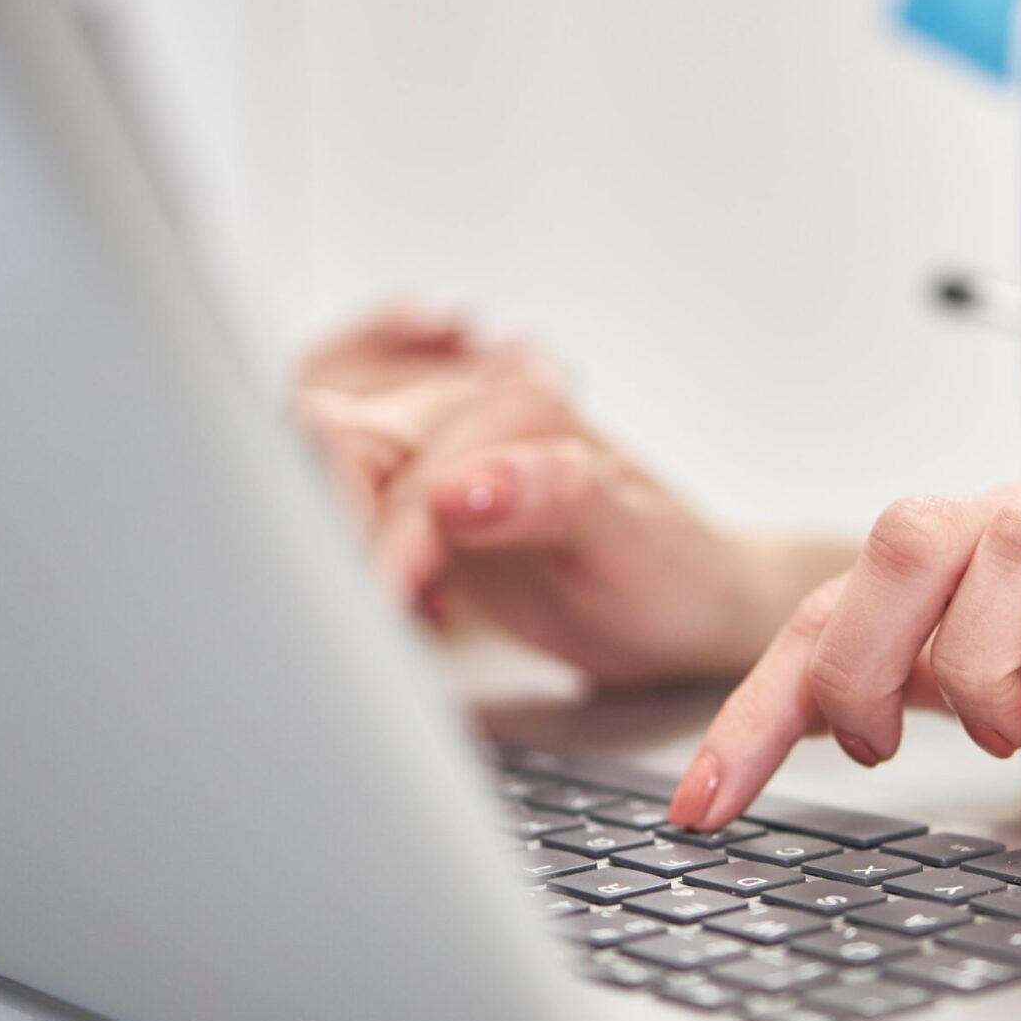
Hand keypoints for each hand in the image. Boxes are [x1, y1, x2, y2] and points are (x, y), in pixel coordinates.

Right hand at [294, 304, 802, 685]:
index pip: (381, 451)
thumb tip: (456, 490)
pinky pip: (342, 511)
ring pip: (324, 470)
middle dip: (323, 530)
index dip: (358, 531)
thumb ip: (552, 501)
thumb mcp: (629, 547)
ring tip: (396, 613)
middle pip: (328, 442)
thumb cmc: (675, 576)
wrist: (696, 607)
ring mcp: (437, 454)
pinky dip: (345, 562)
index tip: (369, 599)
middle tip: (365, 615)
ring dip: (328, 544)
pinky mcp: (420, 503)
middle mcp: (467, 413)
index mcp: (514, 405)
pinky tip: (413, 611)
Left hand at [668, 489, 1020, 828]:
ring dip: (979, 664)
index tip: (702, 806)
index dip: (758, 704)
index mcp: (980, 557)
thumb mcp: (1018, 690)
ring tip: (1003, 745)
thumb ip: (919, 684)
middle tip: (881, 747)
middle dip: (862, 653)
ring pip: (1016, 544)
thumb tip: (795, 716)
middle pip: (906, 531)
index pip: (838, 603)